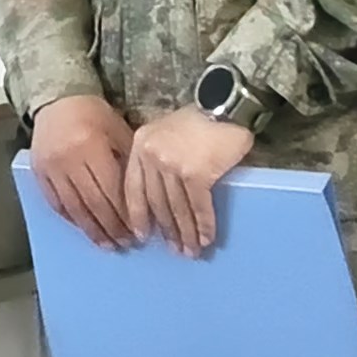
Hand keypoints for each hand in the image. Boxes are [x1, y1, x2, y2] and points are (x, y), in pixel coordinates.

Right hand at [27, 95, 136, 250]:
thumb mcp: (118, 131)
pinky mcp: (38, 173)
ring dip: (92, 231)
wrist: (58, 101)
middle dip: (111, 228)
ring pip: (74, 208)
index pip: (111, 191)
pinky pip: (56, 204)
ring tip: (107, 245)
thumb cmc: (95, 116)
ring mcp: (50, 168)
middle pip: (93, 203)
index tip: (137, 232)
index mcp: (91, 147)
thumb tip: (141, 201)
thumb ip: (128, 162)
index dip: (125, 215)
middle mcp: (68, 160)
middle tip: (125, 245)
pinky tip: (85, 229)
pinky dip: (72, 219)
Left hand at [125, 109, 256, 258]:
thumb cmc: (199, 119)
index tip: (140, 235)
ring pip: (177, 208)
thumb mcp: (165, 132)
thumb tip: (160, 194)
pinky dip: (203, 225)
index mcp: (140, 145)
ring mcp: (172, 165)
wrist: (224, 105)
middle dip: (166, 230)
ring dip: (186, 233)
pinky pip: (198, 206)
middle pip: (156, 202)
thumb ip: (155, 157)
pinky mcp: (196, 174)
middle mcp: (152, 156)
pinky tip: (206, 238)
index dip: (137, 215)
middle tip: (174, 251)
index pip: (132, 188)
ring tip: (191, 252)